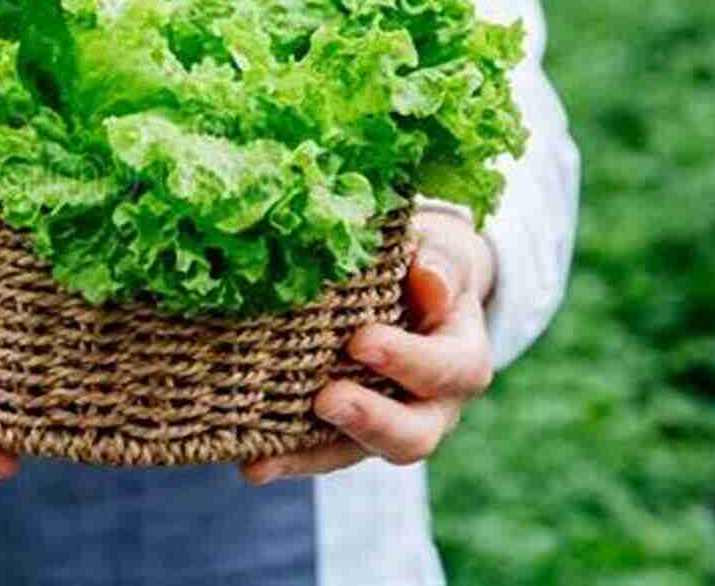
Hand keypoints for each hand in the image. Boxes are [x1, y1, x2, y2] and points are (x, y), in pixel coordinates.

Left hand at [241, 209, 494, 484]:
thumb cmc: (425, 263)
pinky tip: (251, 465)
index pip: (451, 369)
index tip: (361, 340)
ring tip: (267, 456)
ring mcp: (388, 423)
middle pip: (415, 434)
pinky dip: (287, 459)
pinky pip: (320, 454)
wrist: (412, 283)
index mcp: (463, 355)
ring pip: (359, 453)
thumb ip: (442, 263)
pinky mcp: (348, 432)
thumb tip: (431, 282)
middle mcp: (433, 404)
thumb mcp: (442, 250)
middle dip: (369, 421)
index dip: (409, 361)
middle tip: (326, 399)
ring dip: (314, 455)